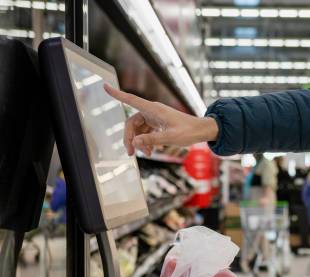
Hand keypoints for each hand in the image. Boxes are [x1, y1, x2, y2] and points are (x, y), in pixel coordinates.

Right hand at [104, 84, 218, 155]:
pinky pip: (146, 132)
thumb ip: (152, 140)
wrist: (202, 130)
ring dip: (138, 142)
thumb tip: (135, 143)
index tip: (105, 87)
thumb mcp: (171, 137)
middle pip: (132, 123)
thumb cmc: (189, 131)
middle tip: (130, 153)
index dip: (117, 94)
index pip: (131, 100)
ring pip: (138, 129)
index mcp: (154, 110)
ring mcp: (155, 118)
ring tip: (145, 154)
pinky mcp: (158, 124)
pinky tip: (150, 151)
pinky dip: (146, 142)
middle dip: (130, 138)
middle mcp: (152, 111)